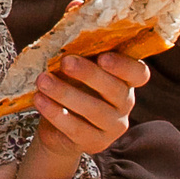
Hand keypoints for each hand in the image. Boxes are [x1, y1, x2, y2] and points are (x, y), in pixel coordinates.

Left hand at [29, 48, 149, 159]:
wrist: (57, 127)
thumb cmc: (71, 87)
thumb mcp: (76, 70)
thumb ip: (79, 56)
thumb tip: (64, 36)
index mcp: (126, 80)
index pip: (139, 73)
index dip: (124, 65)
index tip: (103, 57)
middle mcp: (125, 103)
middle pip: (116, 90)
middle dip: (89, 74)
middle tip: (65, 62)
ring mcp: (113, 126)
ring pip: (94, 110)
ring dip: (65, 93)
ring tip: (43, 81)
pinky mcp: (96, 143)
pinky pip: (77, 129)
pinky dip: (56, 114)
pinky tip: (40, 100)